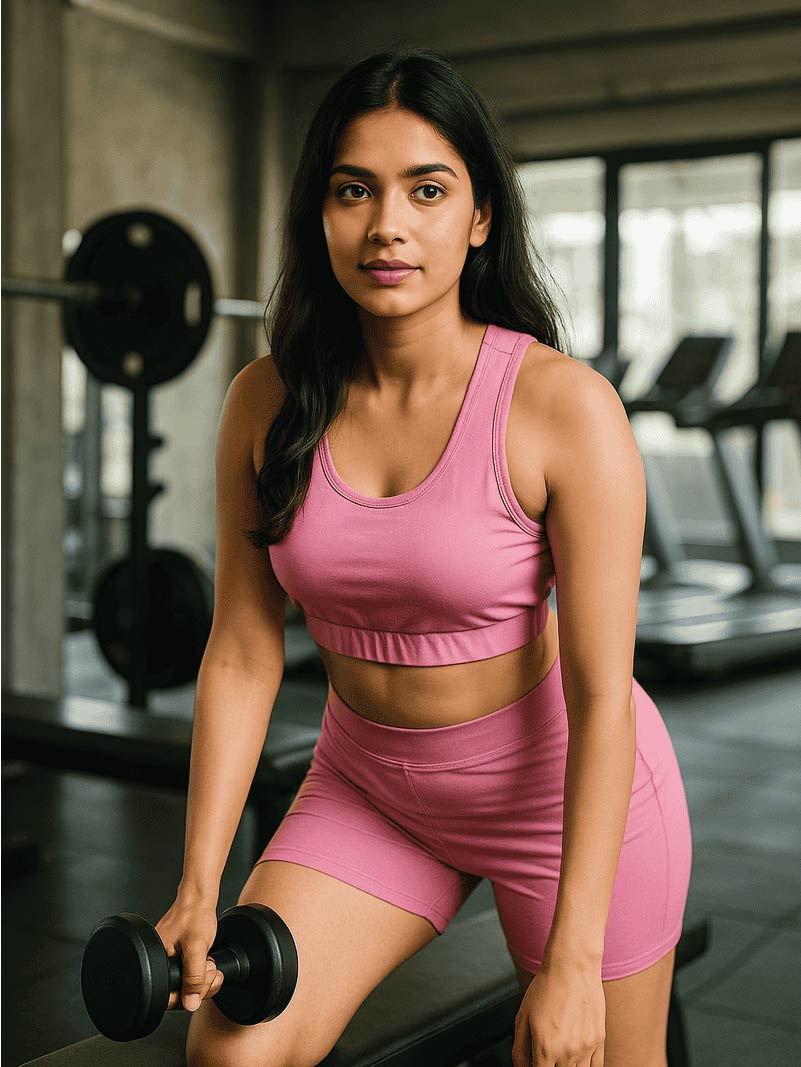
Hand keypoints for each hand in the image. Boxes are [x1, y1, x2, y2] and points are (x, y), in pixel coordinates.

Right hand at [155, 895, 224, 1011]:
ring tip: (210, 963)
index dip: (188, 995)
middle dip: (200, 984)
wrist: (199, 896)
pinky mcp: (179, 953)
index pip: (169, 995)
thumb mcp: (196, 948)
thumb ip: (193, 977)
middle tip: (210, 969)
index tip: (203, 984)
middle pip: (180, 991)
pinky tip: (208, 962)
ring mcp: (170, 957)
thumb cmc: (194, 914)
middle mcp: (160, 961)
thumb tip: (190, 1003)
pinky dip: (201, 969)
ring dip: (203, 977)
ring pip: (187, 982)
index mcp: (156, 961)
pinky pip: (189, 971)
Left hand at [512, 957, 605, 1066]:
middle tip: (547, 1054)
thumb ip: (520, 1048)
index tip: (535, 1064)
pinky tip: (577, 1058)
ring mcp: (586, 1047)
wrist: (572, 966)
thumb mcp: (522, 1016)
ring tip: (560, 1052)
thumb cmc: (546, 986)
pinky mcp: (599, 1039)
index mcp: (545, 1048)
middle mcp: (567, 1052)